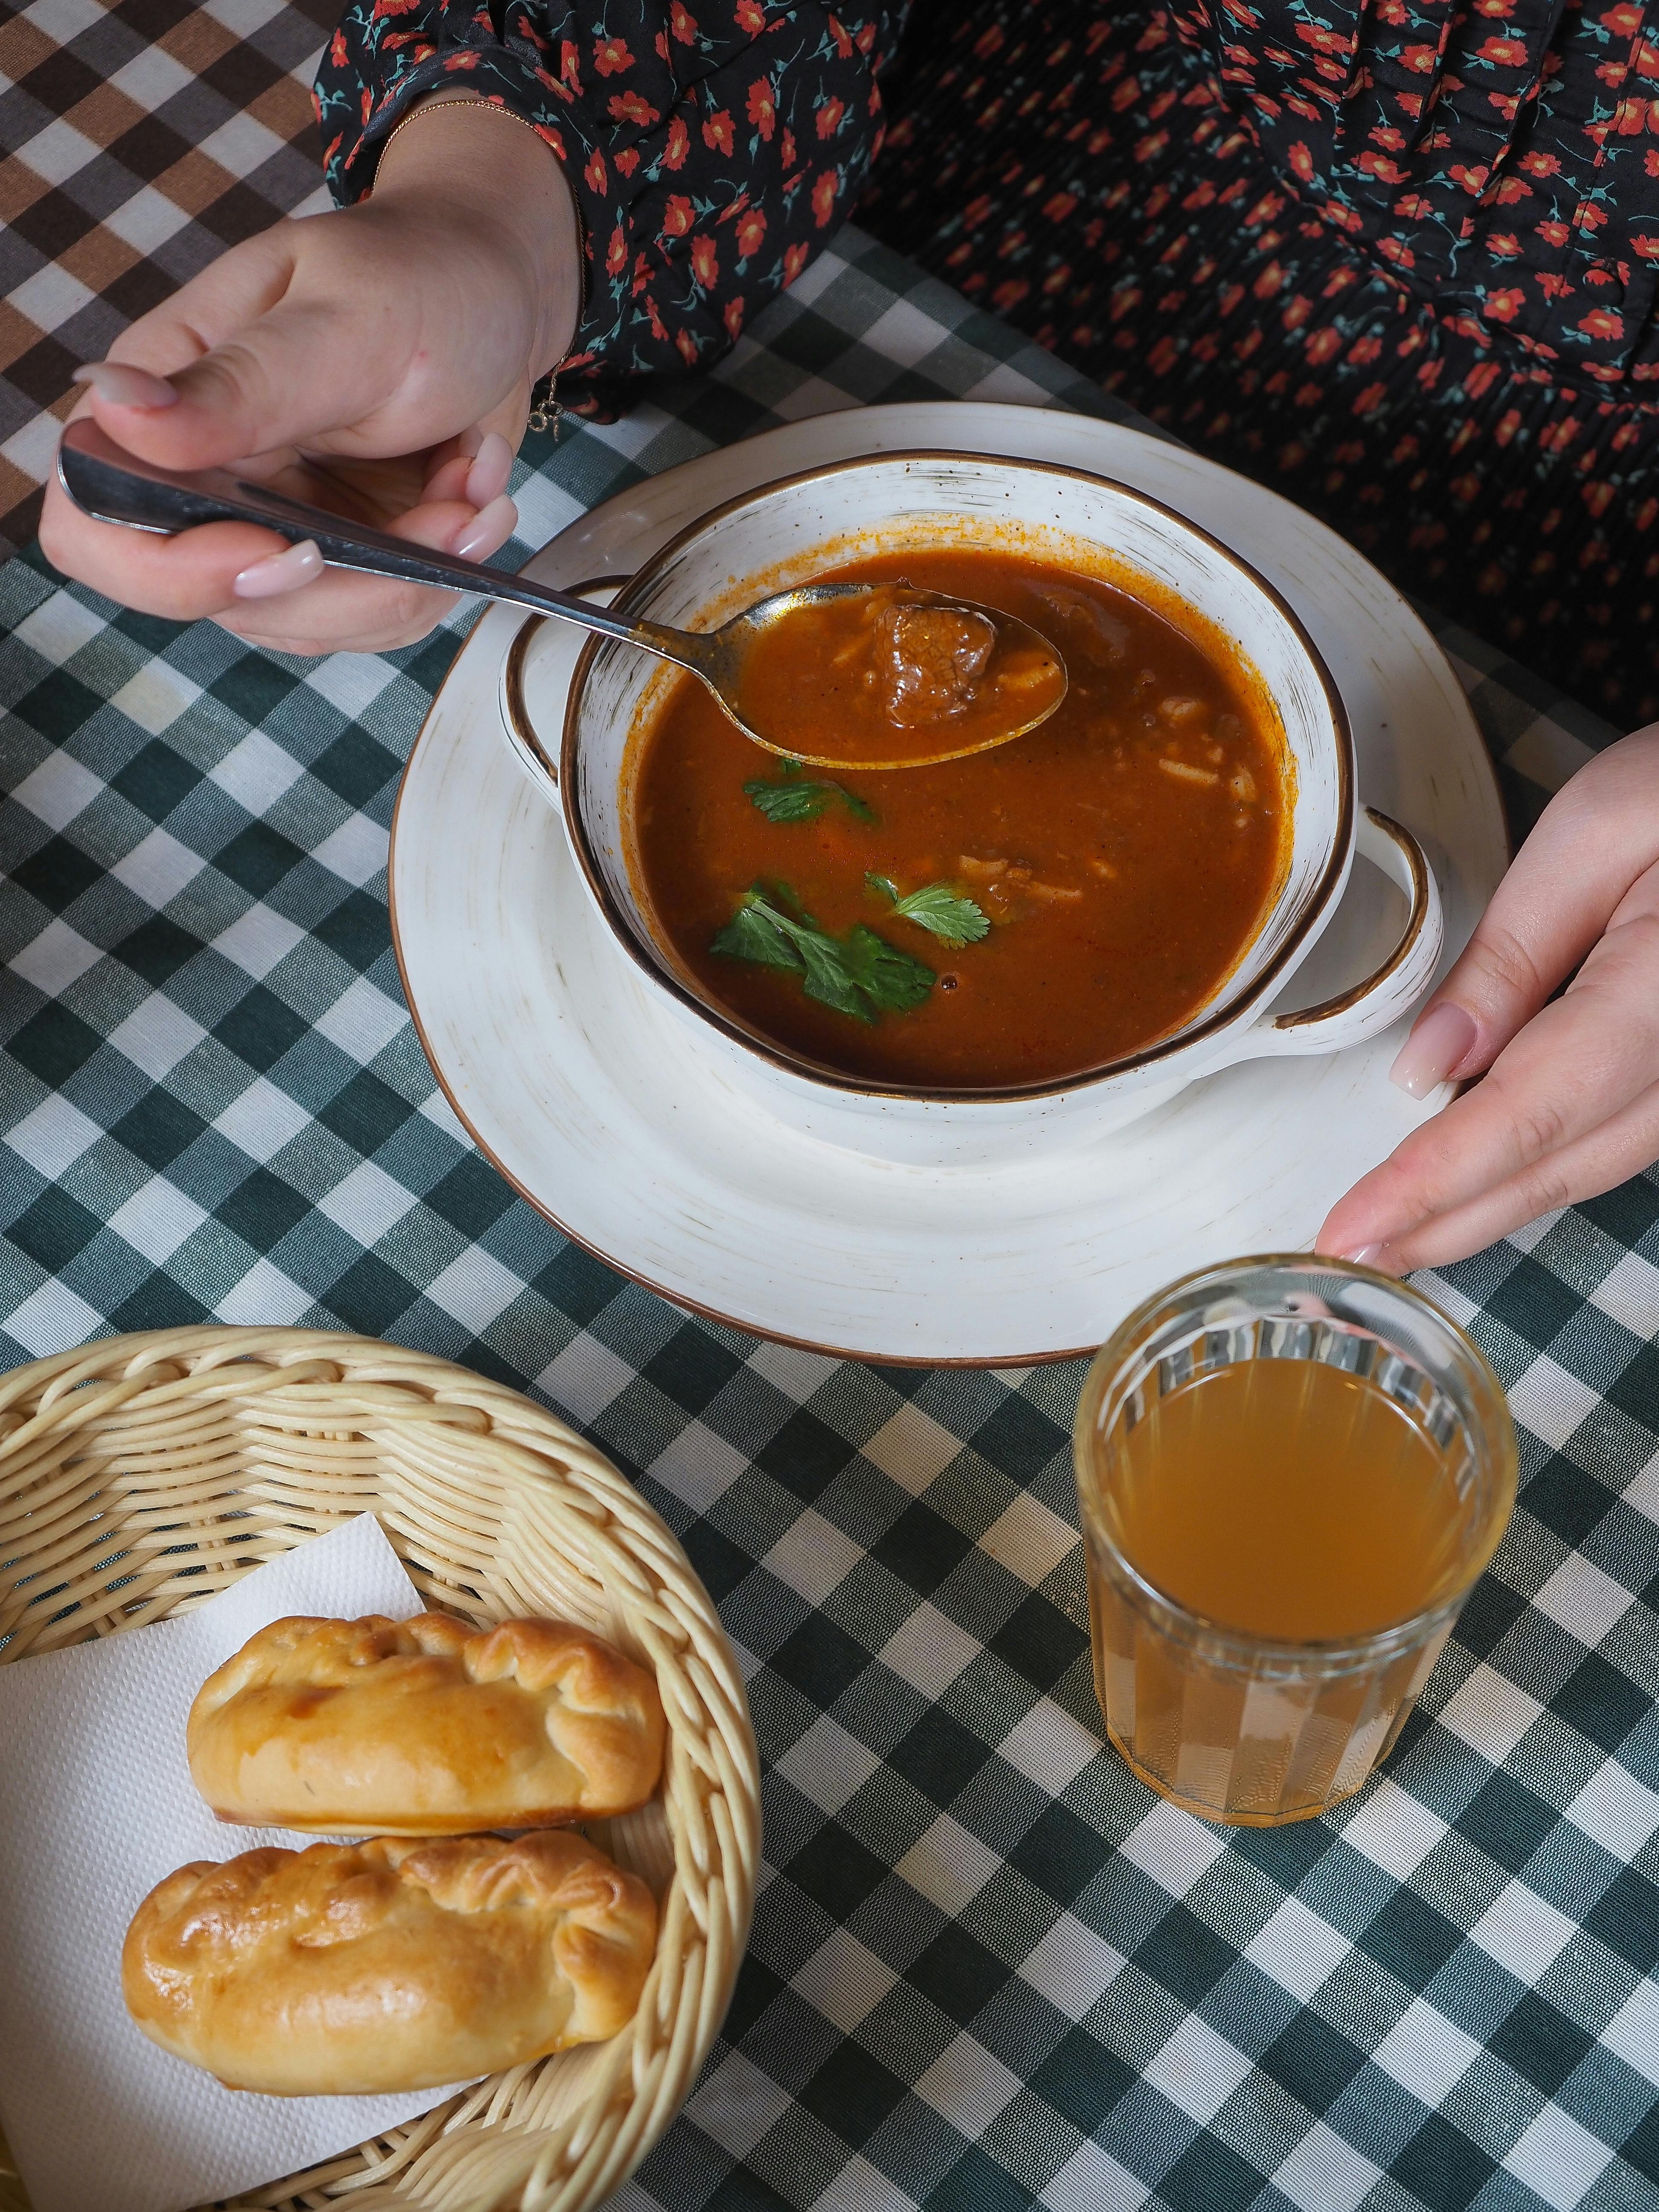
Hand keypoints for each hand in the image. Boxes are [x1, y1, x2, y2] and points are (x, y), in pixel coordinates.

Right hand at [39, 97, 579, 656]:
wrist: (497, 291)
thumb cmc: (416, 277)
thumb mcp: (340, 322)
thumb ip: (239, 384)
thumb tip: (118, 409)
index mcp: (164, 407)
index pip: (96, 527)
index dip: (173, 572)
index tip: (291, 551)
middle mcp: (207, 480)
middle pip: (231, 602)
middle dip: (356, 579)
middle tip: (449, 508)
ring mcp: (277, 528)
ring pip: (323, 621)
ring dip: (419, 572)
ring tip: (472, 484)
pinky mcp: (345, 558)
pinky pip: (384, 613)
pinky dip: (446, 568)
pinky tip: (472, 493)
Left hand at [1319, 727, 1658, 1271]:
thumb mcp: (1599, 829)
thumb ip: (1512, 953)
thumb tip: (1430, 1071)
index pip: (1531, 1114)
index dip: (1435, 1182)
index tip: (1351, 1229)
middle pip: (1563, 1164)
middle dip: (1449, 1222)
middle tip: (1350, 1255)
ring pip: (1597, 1166)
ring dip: (1493, 1209)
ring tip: (1398, 1234)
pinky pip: (1627, 1138)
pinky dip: (1546, 1166)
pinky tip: (1480, 1182)